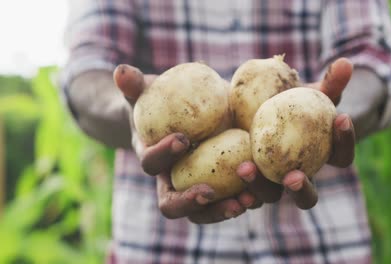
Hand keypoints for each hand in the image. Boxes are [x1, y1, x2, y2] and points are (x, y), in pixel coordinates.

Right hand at [113, 65, 254, 223]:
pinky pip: (235, 198)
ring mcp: (199, 186)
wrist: (183, 114)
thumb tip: (121, 70)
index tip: (182, 138)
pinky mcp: (224, 184)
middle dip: (192, 203)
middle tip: (211, 192)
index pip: (150, 165)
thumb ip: (134, 85)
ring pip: (207, 212)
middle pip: (175, 205)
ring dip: (226, 208)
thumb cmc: (162, 103)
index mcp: (153, 158)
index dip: (162, 156)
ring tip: (247, 198)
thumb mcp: (147, 91)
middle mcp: (174, 180)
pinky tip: (268, 186)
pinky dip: (250, 196)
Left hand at [237, 58, 355, 209]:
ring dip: (260, 188)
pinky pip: (242, 191)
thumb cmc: (290, 100)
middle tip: (293, 176)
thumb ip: (329, 82)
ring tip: (245, 168)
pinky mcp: (246, 181)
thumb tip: (346, 63)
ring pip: (270, 196)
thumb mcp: (309, 92)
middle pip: (307, 196)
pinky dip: (235, 188)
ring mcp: (271, 183)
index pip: (341, 156)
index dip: (345, 141)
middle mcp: (298, 178)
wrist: (255, 107)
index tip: (341, 117)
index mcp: (320, 159)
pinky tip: (225, 177)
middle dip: (301, 189)